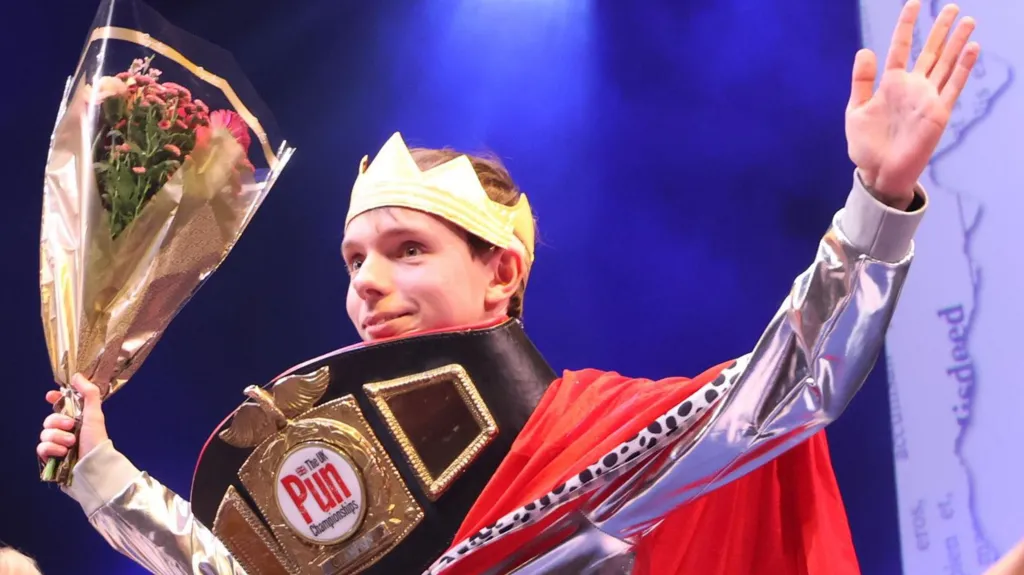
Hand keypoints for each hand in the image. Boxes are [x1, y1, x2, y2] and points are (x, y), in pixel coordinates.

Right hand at [37, 374, 108, 461]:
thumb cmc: (96, 440)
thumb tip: (77, 376)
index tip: (50, 395)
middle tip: (71, 426)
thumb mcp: (95, 414)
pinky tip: (63, 453)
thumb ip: (88, 393)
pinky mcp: (51, 457)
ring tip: (71, 443)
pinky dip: (52, 449)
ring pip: (44, 434)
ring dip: (58, 437)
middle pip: (49, 419)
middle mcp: (66, 430)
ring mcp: (57, 444)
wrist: (94, 466)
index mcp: (77, 419)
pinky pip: (41, 448)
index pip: (60, 405)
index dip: (54, 398)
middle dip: (58, 422)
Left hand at [846, 1, 979, 208]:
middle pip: (931, 52)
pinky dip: (963, 68)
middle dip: (941, 30)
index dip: (907, 25)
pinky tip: (972, 49)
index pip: (901, 47)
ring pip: (946, 64)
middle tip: (952, 7)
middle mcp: (912, 87)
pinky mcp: (939, 112)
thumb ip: (861, 81)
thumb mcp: (856, 110)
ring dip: (957, 43)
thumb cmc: (865, 146)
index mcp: (890, 84)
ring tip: (968, 21)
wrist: (878, 172)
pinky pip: (953, 86)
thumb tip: (865, 50)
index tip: (913, 3)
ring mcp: (928, 98)